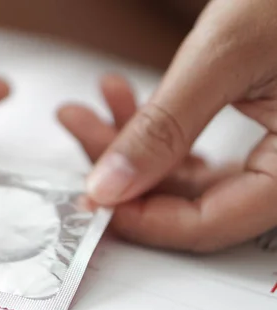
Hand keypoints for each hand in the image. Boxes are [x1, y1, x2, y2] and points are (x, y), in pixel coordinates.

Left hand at [59, 0, 276, 252]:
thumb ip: (165, 128)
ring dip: (129, 144)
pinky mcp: (258, 130)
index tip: (91, 197)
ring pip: (183, 173)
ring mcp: (273, 152)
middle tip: (80, 131)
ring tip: (87, 109)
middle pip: (187, 200)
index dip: (141, 218)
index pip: (209, 225)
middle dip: (122, 169)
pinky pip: (196, 147)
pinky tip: (123, 99)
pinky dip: (156, 127)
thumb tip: (109, 186)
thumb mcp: (226, 56)